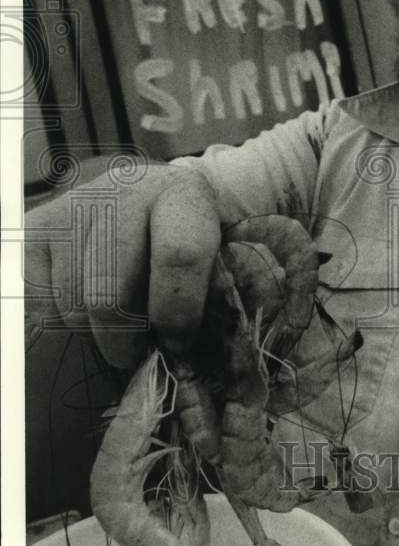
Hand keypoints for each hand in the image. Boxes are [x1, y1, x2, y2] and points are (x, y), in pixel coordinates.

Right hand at [25, 163, 220, 368]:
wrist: (149, 192)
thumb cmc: (185, 235)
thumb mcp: (213, 252)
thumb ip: (207, 291)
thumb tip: (177, 348)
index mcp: (181, 194)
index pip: (178, 255)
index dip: (178, 312)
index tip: (177, 342)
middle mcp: (124, 192)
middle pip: (109, 292)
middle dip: (124, 340)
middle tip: (135, 354)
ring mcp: (74, 205)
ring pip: (72, 303)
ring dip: (94, 332)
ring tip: (116, 327)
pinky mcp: (37, 226)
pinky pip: (40, 300)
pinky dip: (63, 319)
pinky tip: (88, 305)